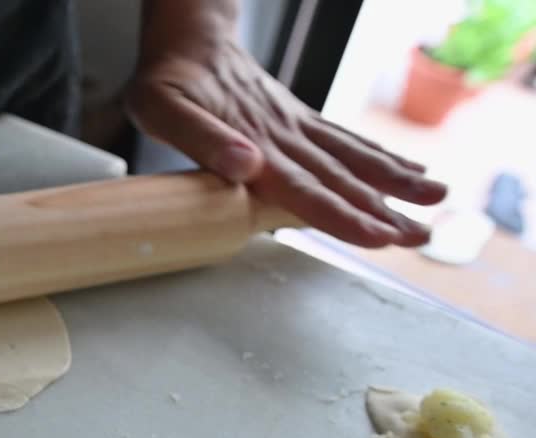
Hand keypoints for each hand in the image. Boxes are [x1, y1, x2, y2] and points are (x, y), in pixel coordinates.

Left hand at [127, 38, 447, 247]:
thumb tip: (247, 166)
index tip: (377, 235)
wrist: (188, 37)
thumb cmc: (167, 80)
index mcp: (253, 143)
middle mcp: (283, 136)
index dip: (339, 214)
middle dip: (381, 211)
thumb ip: (204, 140)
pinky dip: (379, 158)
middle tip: (421, 238)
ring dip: (393, 183)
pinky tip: (410, 171)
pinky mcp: (297, 119)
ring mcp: (294, 126)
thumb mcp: (163, 110)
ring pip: (351, 159)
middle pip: (339, 179)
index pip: (303, 187)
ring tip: (436, 202)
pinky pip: (344, 141)